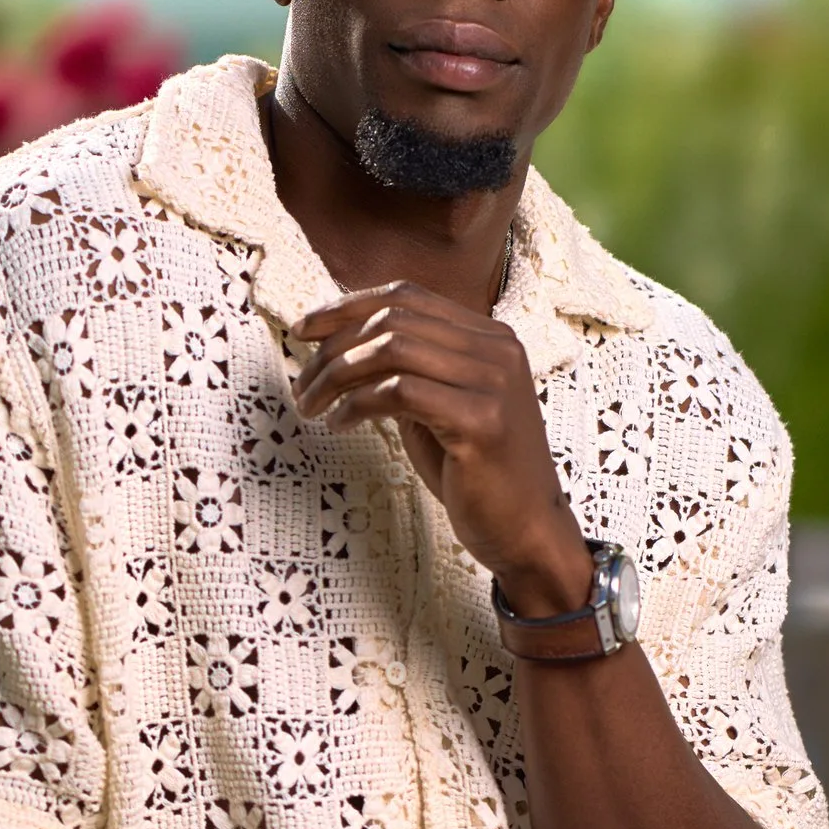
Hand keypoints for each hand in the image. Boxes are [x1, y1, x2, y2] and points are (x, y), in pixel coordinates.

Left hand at [291, 283, 589, 607]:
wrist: (526, 532)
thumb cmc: (475, 474)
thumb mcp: (439, 407)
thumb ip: (407, 371)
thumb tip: (341, 344)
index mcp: (490, 337)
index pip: (407, 295)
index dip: (347, 307)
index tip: (304, 330)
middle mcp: (498, 349)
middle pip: (394, 318)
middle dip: (333, 347)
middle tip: (302, 383)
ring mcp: (494, 382)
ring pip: (392, 349)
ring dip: (337, 375)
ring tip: (312, 406)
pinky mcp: (482, 421)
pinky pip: (399, 391)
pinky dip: (357, 404)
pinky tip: (339, 425)